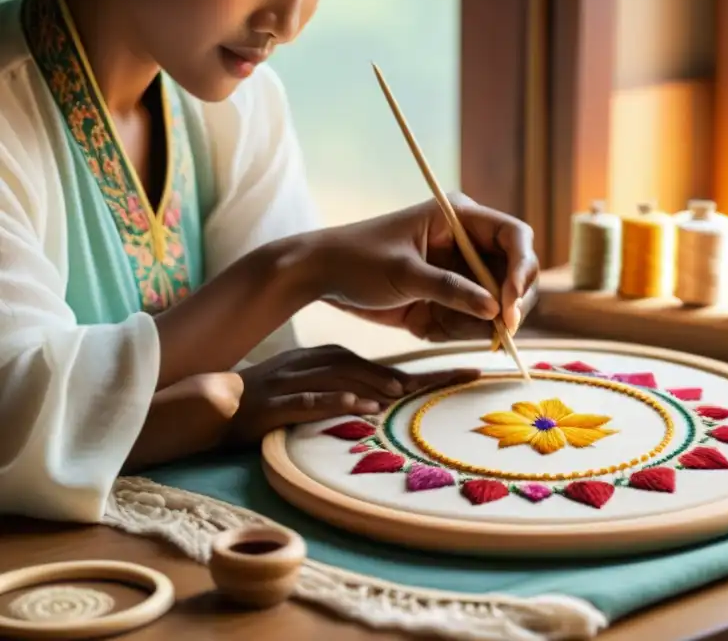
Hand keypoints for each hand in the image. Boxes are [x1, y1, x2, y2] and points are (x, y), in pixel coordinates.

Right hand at [223, 345, 479, 445]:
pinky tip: (359, 405)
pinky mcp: (279, 401)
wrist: (218, 401)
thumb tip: (389, 398)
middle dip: (418, 380)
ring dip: (380, 387)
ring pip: (349, 381)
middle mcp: (324, 363)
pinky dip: (336, 402)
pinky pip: (311, 401)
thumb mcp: (319, 386)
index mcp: (337, 359)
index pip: (393, 367)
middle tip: (459, 379)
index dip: (433, 373)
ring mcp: (301, 380)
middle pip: (378, 372)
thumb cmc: (275, 396)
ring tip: (410, 393)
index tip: (473, 373)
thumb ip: (353, 387)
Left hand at [311, 193, 539, 341]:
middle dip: (511, 302)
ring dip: (481, 322)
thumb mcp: (404, 273)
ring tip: (438, 324)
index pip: (514, 237)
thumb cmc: (358, 261)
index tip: (509, 303)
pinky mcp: (449, 299)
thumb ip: (450, 290)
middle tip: (500, 330)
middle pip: (516, 272)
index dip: (522, 268)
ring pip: (498, 302)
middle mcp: (468, 244)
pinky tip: (426, 326)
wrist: (321, 277)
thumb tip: (496, 310)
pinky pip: (473, 320)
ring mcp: (461, 273)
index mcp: (460, 219)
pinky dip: (459, 330)